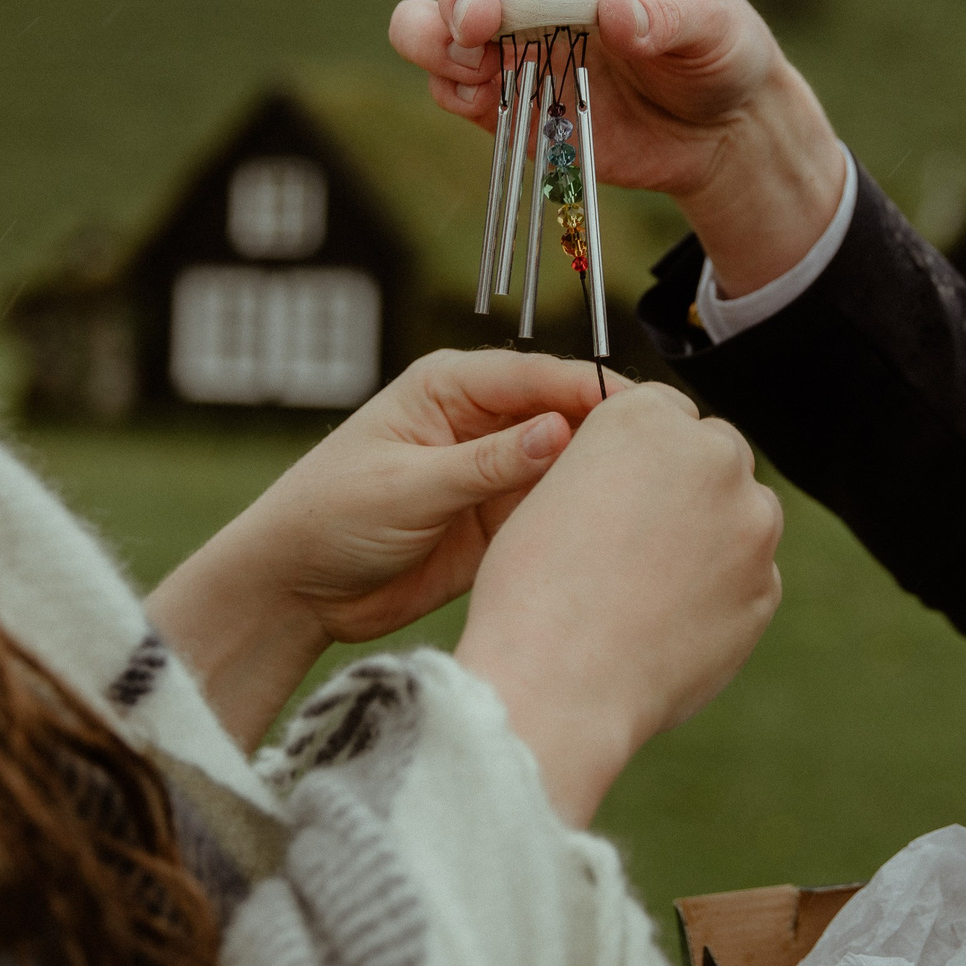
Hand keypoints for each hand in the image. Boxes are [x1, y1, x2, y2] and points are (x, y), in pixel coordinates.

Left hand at [149, 350, 617, 747]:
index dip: (592, 391)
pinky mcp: (499, 521)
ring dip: (600, 481)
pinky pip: (553, 512)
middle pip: (565, 416)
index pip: (538, 376)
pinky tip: (618, 535)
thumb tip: (561, 430)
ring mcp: (493, 472)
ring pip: (568, 466)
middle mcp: (479, 421)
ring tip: (657, 501)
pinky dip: (581, 520)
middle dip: (609, 434)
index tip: (644, 411)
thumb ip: (485, 463)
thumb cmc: (328, 517)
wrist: (295, 589)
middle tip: (670, 457)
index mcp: (450, 387)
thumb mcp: (407, 486)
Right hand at [388, 0, 848, 295]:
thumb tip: (613, 12)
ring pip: (433, 21)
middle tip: (479, 23)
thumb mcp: (713, 24)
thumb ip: (668, 16)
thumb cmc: (718, 51)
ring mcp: (512, 40)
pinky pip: (449, 87)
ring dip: (433, 37)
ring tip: (471, 61)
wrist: (718, 132)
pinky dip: (451, 90)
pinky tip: (482, 101)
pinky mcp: (504, 97)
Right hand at [454, 383, 783, 825]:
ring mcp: (751, 524)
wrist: (558, 685)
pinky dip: (720, 590)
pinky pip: (748, 576)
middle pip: (714, 454)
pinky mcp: (767, 587)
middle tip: (637, 537)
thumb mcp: (549, 494)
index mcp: (646, 418)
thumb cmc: (533, 591)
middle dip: (687, 485)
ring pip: (742, 513)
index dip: (638, 451)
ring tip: (648, 584)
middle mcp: (712, 457)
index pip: (663, 410)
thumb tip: (646, 481)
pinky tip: (668, 621)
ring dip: (712, 534)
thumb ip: (612, 468)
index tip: (621, 484)